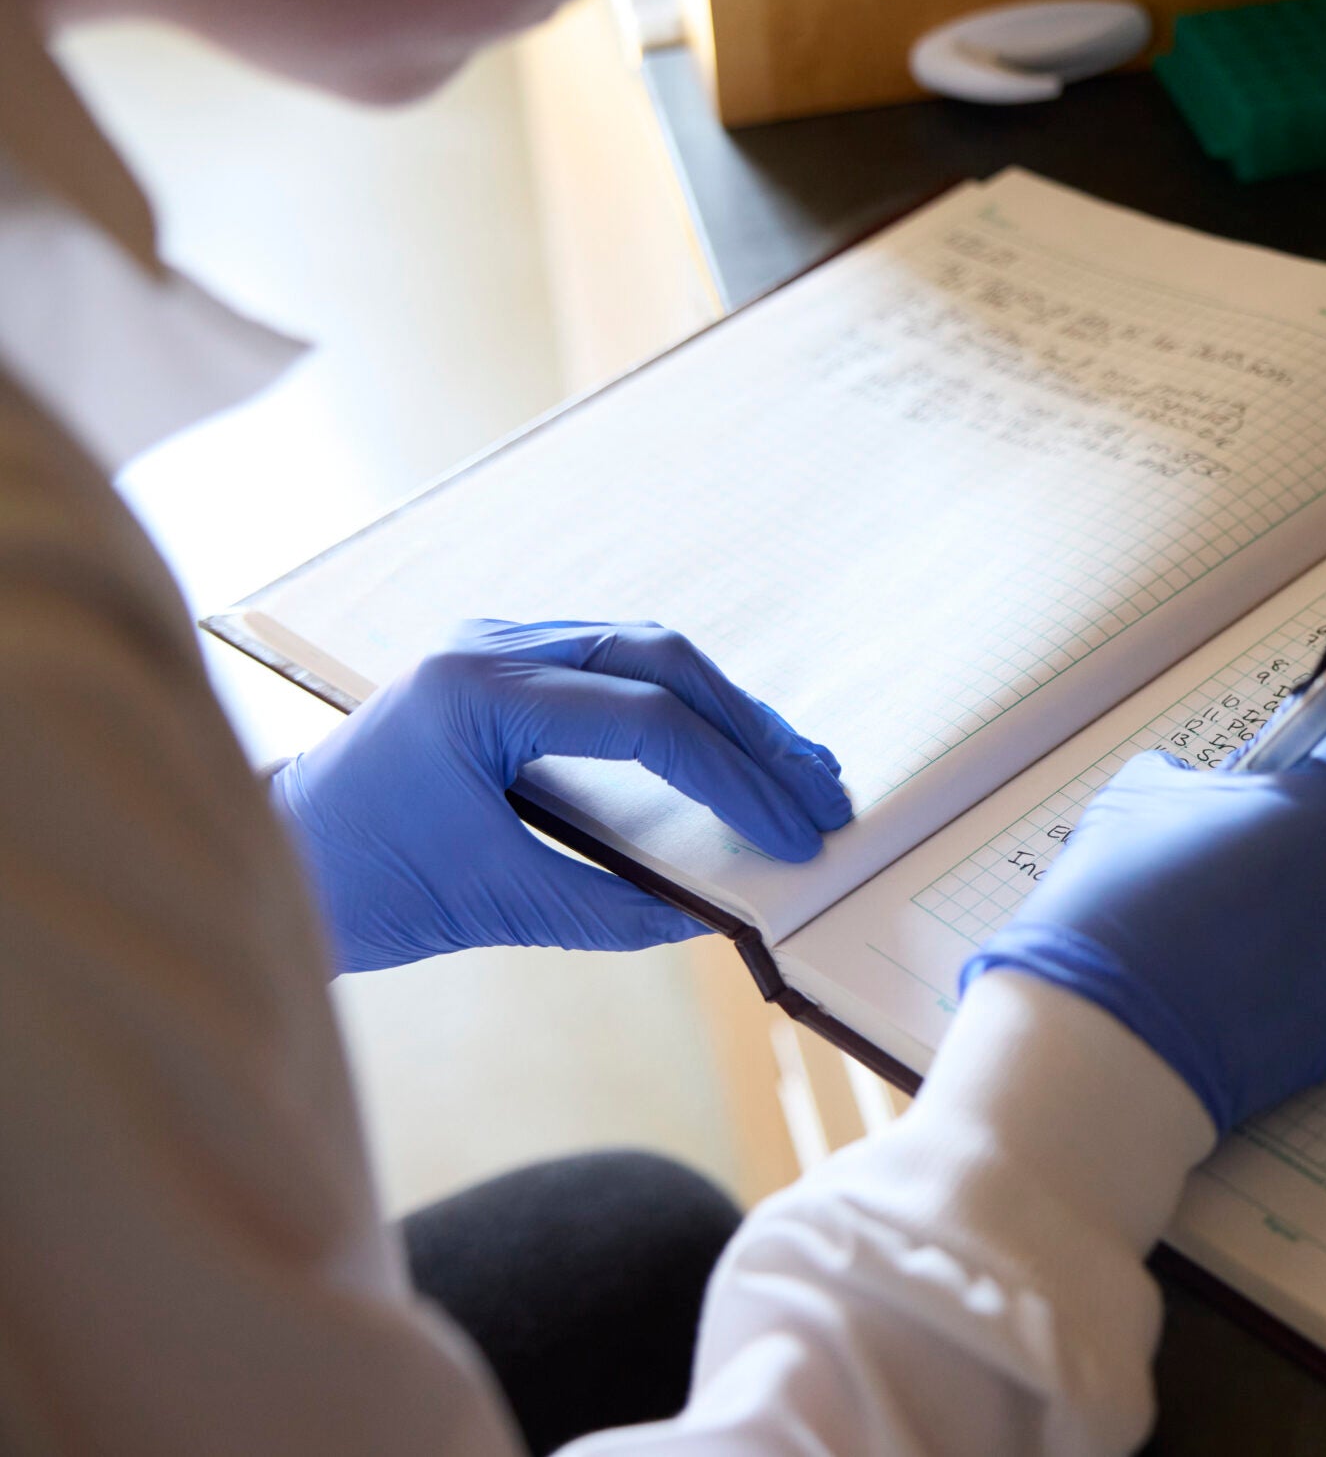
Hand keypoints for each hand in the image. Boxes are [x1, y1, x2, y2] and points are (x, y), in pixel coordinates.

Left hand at [273, 619, 851, 972]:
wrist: (271, 862)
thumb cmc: (362, 889)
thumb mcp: (495, 908)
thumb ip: (613, 909)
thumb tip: (716, 917)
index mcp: (476, 692)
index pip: (643, 720)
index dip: (734, 779)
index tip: (792, 836)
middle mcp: (488, 644)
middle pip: (662, 660)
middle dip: (753, 730)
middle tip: (820, 791)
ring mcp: (496, 641)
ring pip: (648, 651)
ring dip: (729, 711)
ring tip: (798, 768)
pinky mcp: (505, 662)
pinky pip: (617, 665)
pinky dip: (684, 706)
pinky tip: (730, 746)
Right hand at [960, 704, 1325, 1132]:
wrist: (1119, 1042)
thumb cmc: (1131, 900)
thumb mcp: (1148, 791)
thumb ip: (1208, 774)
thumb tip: (1220, 789)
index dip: (1304, 737)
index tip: (1272, 753)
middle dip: (1316, 815)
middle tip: (1241, 836)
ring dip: (1319, 888)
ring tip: (1237, 911)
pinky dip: (1315, 955)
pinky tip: (1250, 966)